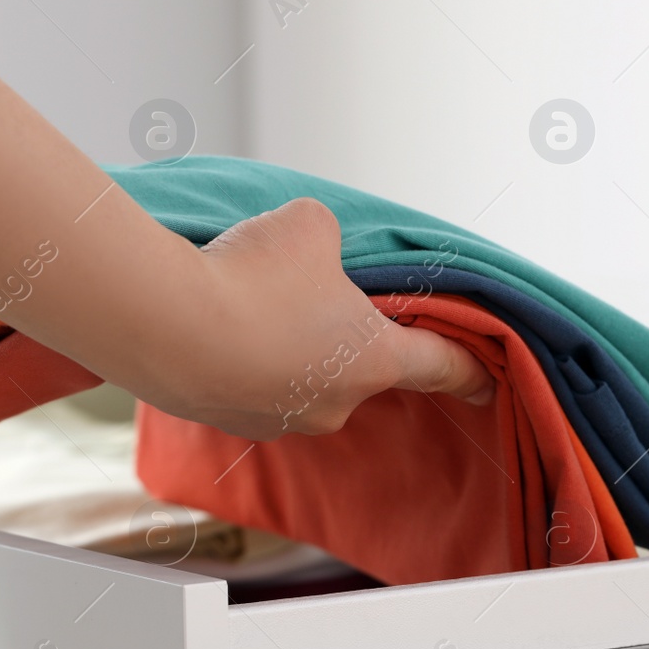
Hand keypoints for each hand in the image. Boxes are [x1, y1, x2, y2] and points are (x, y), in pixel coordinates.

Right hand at [151, 198, 493, 439]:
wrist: (161, 323)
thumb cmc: (251, 275)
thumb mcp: (310, 224)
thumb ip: (331, 239)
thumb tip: (313, 252)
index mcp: (373, 361)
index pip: (440, 366)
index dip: (468, 369)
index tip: (488, 382)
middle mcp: (333, 405)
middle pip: (354, 364)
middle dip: (335, 330)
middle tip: (299, 289)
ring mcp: (276, 422)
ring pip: (294, 374)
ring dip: (280, 344)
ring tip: (240, 300)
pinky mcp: (225, 423)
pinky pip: (245, 383)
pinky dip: (236, 356)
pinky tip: (209, 322)